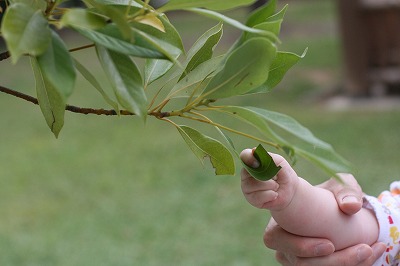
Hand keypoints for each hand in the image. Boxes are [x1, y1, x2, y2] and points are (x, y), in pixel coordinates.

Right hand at [263, 174, 385, 265]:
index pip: (275, 239)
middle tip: (362, 249)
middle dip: (332, 262)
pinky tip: (371, 253)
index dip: (299, 245)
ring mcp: (296, 260)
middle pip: (299, 263)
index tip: (330, 244)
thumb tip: (351, 206)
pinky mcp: (312, 265)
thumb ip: (345, 190)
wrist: (342, 211)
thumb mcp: (339, 185)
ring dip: (346, 264)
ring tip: (371, 250)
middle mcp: (283, 246)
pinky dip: (353, 265)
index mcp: (278, 222)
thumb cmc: (331, 195)